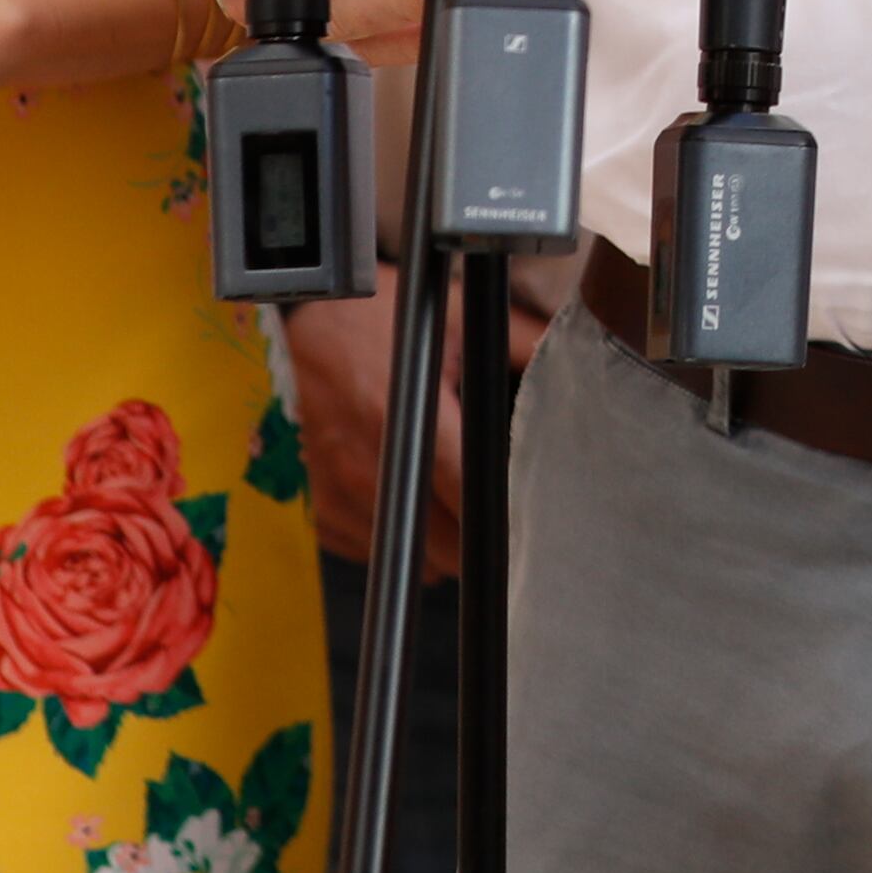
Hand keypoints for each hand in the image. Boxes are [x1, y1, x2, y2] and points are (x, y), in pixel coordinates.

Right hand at [278, 269, 554, 579]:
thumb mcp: (456, 316)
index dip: (503, 516)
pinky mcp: (317, 503)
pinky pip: (368, 550)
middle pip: (442, 542)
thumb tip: (572, 359)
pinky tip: (414, 509)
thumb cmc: (377, 318)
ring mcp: (336, 489)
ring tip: (456, 513)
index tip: (529, 524)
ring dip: (439, 547)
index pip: (468, 493)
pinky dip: (397, 539)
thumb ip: (521, 342)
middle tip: (498, 518)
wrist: (299, 322)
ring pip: (408, 556)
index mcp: (409, 417)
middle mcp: (367, 462)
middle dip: (477, 538)